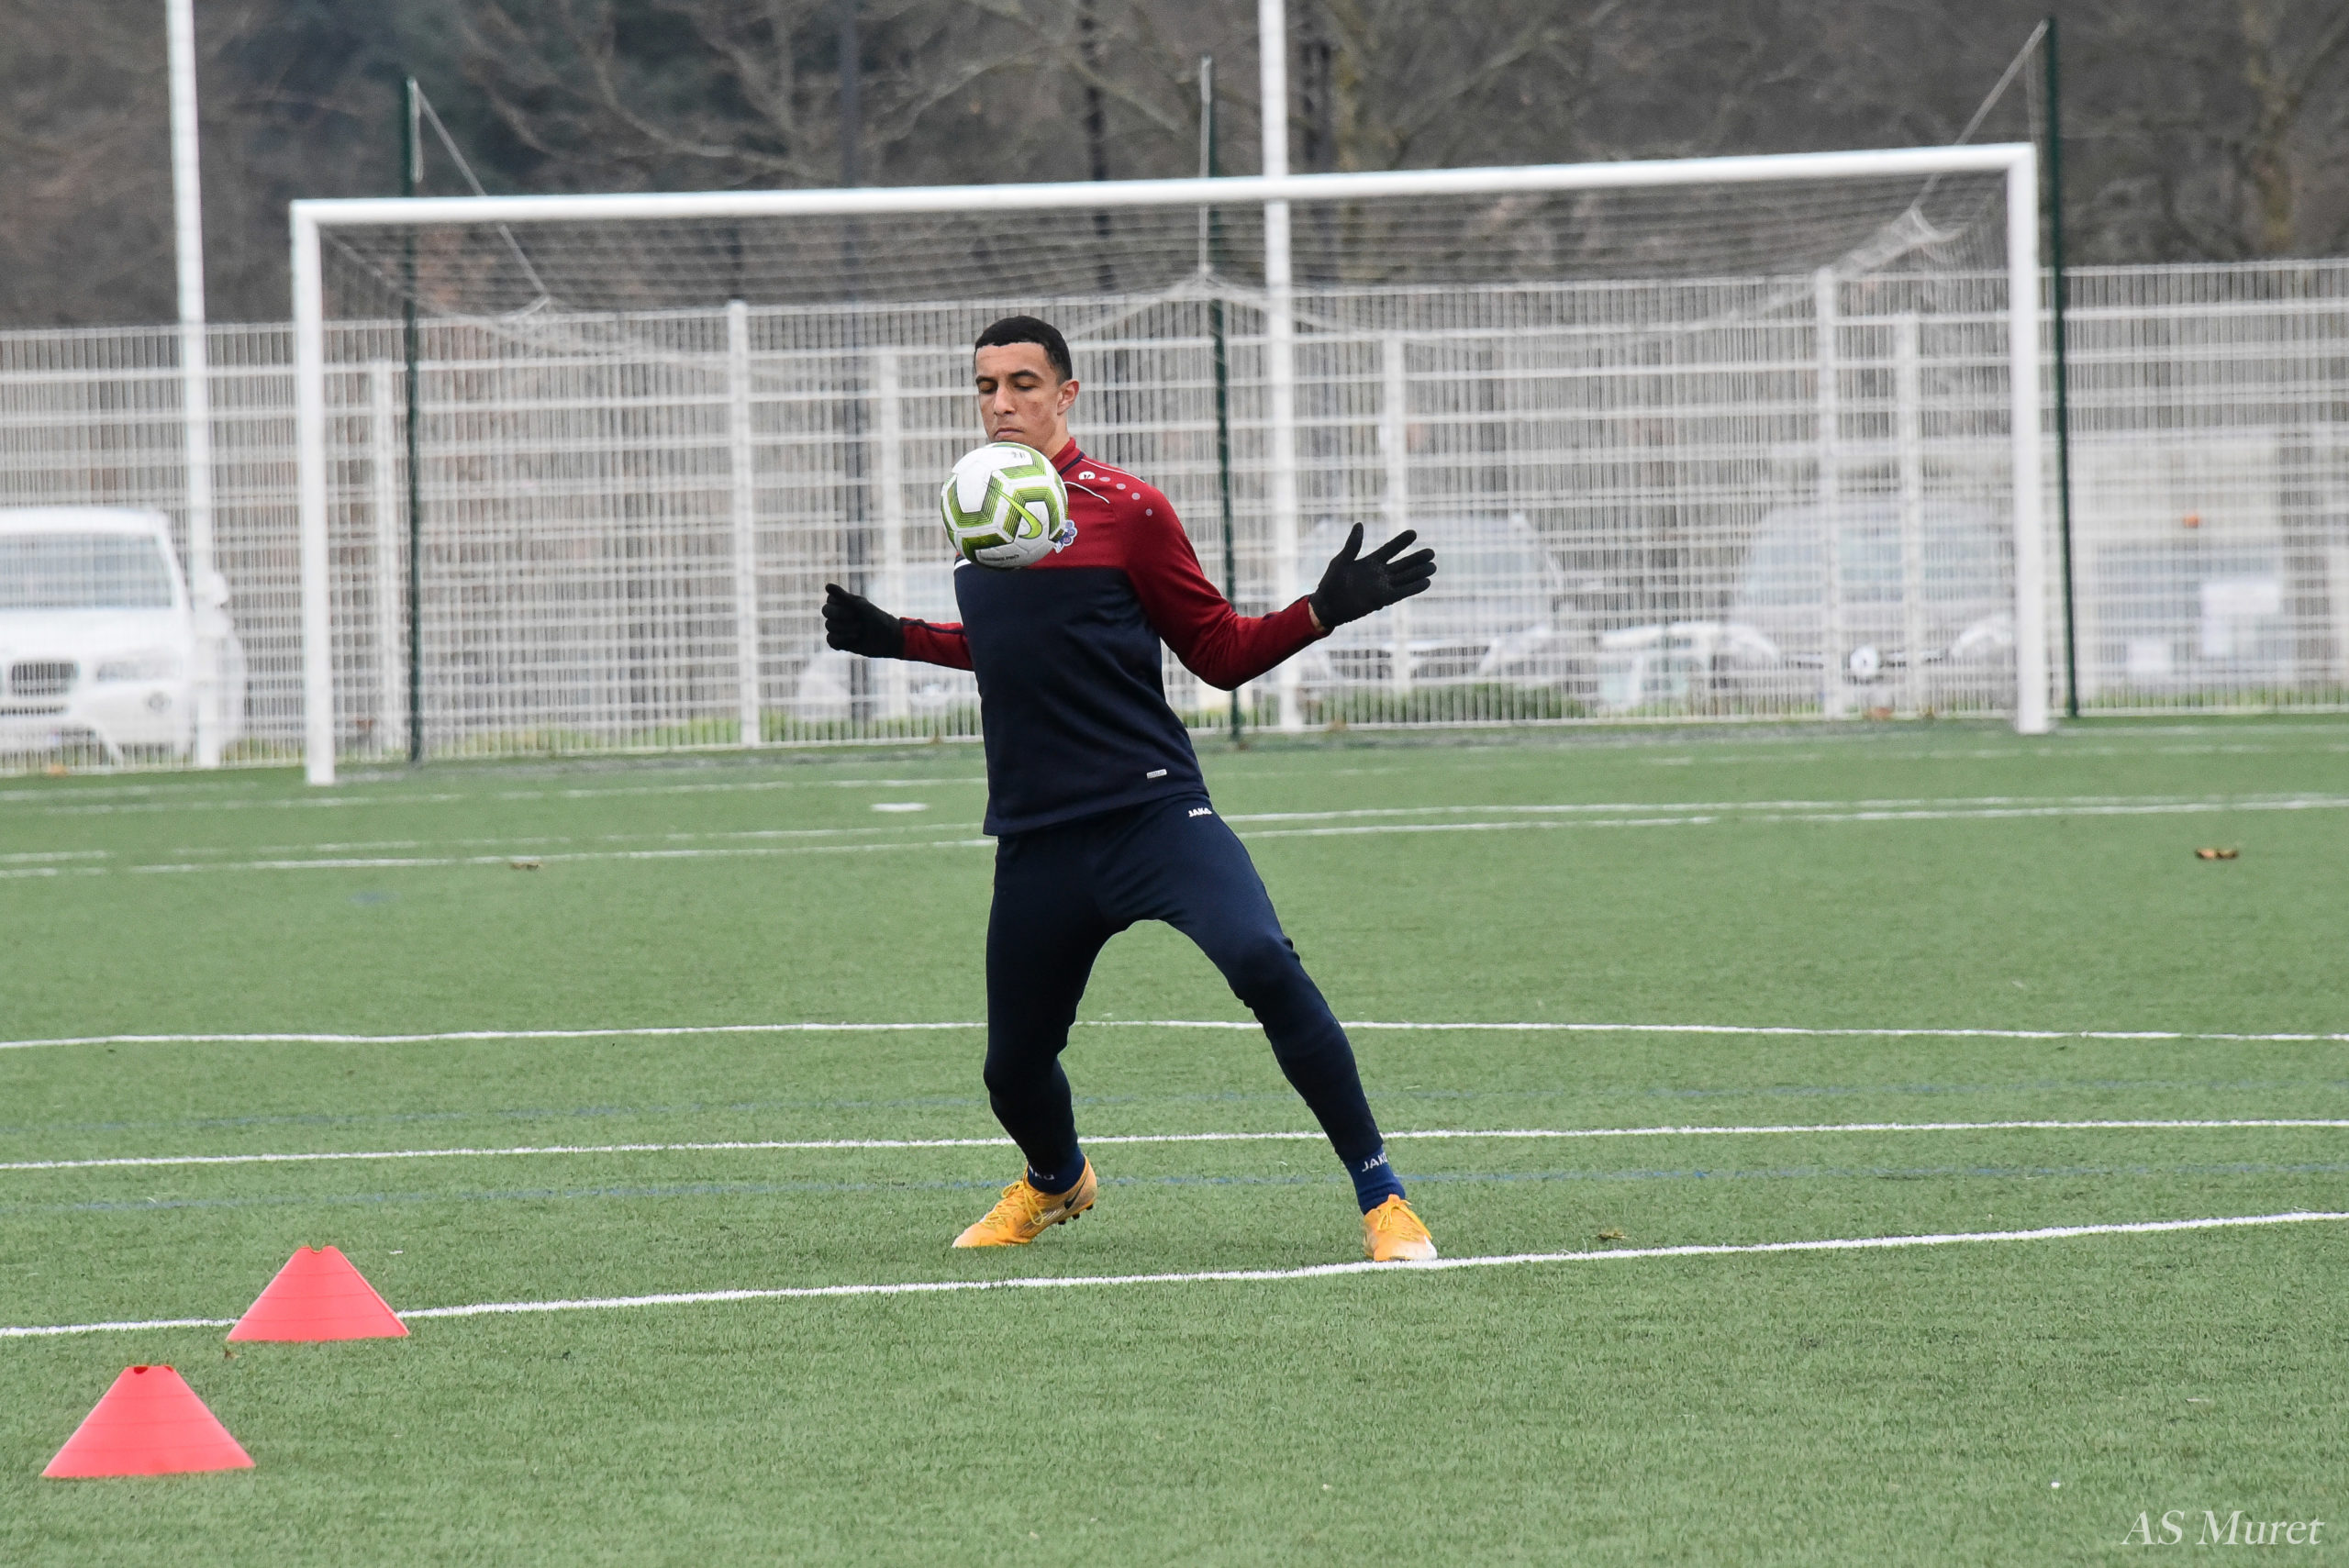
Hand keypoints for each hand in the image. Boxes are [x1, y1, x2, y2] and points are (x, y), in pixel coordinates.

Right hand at [822, 583, 903, 657]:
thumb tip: (826, 585)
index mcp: (845, 603)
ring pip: (829, 626)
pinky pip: (830, 640)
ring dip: (845, 628)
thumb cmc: (877, 618)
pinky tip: (854, 639)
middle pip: (826, 611)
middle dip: (840, 616)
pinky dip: (841, 640)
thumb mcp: (860, 606)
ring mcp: (840, 628)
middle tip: (858, 620)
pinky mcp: (841, 642)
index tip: (854, 609)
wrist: (889, 639)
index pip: (830, 600)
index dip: (839, 605)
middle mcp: (840, 615)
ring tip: (860, 630)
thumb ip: (842, 596)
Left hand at [1309, 524, 1435, 629]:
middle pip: (1402, 564)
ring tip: (1433, 566)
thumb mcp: (1341, 561)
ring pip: (1405, 578)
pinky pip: (1401, 593)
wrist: (1327, 606)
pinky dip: (1413, 588)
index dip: (1401, 542)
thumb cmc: (1331, 582)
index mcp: (1370, 562)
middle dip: (1416, 558)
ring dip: (1419, 573)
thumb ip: (1353, 545)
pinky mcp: (1382, 600)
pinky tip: (1426, 583)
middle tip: (1431, 552)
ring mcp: (1382, 587)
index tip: (1413, 533)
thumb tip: (1359, 525)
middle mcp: (1379, 573)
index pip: (1390, 549)